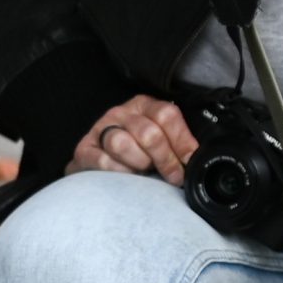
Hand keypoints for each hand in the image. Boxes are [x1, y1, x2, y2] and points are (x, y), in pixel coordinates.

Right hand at [69, 94, 199, 183]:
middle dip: (165, 159)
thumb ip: (178, 144)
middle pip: (148, 133)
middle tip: (173, 176)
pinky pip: (103, 161)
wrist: (101, 165)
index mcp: (145, 106)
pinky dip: (119, 172)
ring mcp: (101, 129)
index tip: (189, 161)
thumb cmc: (140, 154)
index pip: (167, 115)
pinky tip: (126, 176)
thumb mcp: (162, 142)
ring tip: (144, 172)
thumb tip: (197, 158)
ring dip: (139, 163)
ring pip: (122, 144)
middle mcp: (122, 113)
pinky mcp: (84, 149)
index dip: (182, 141)